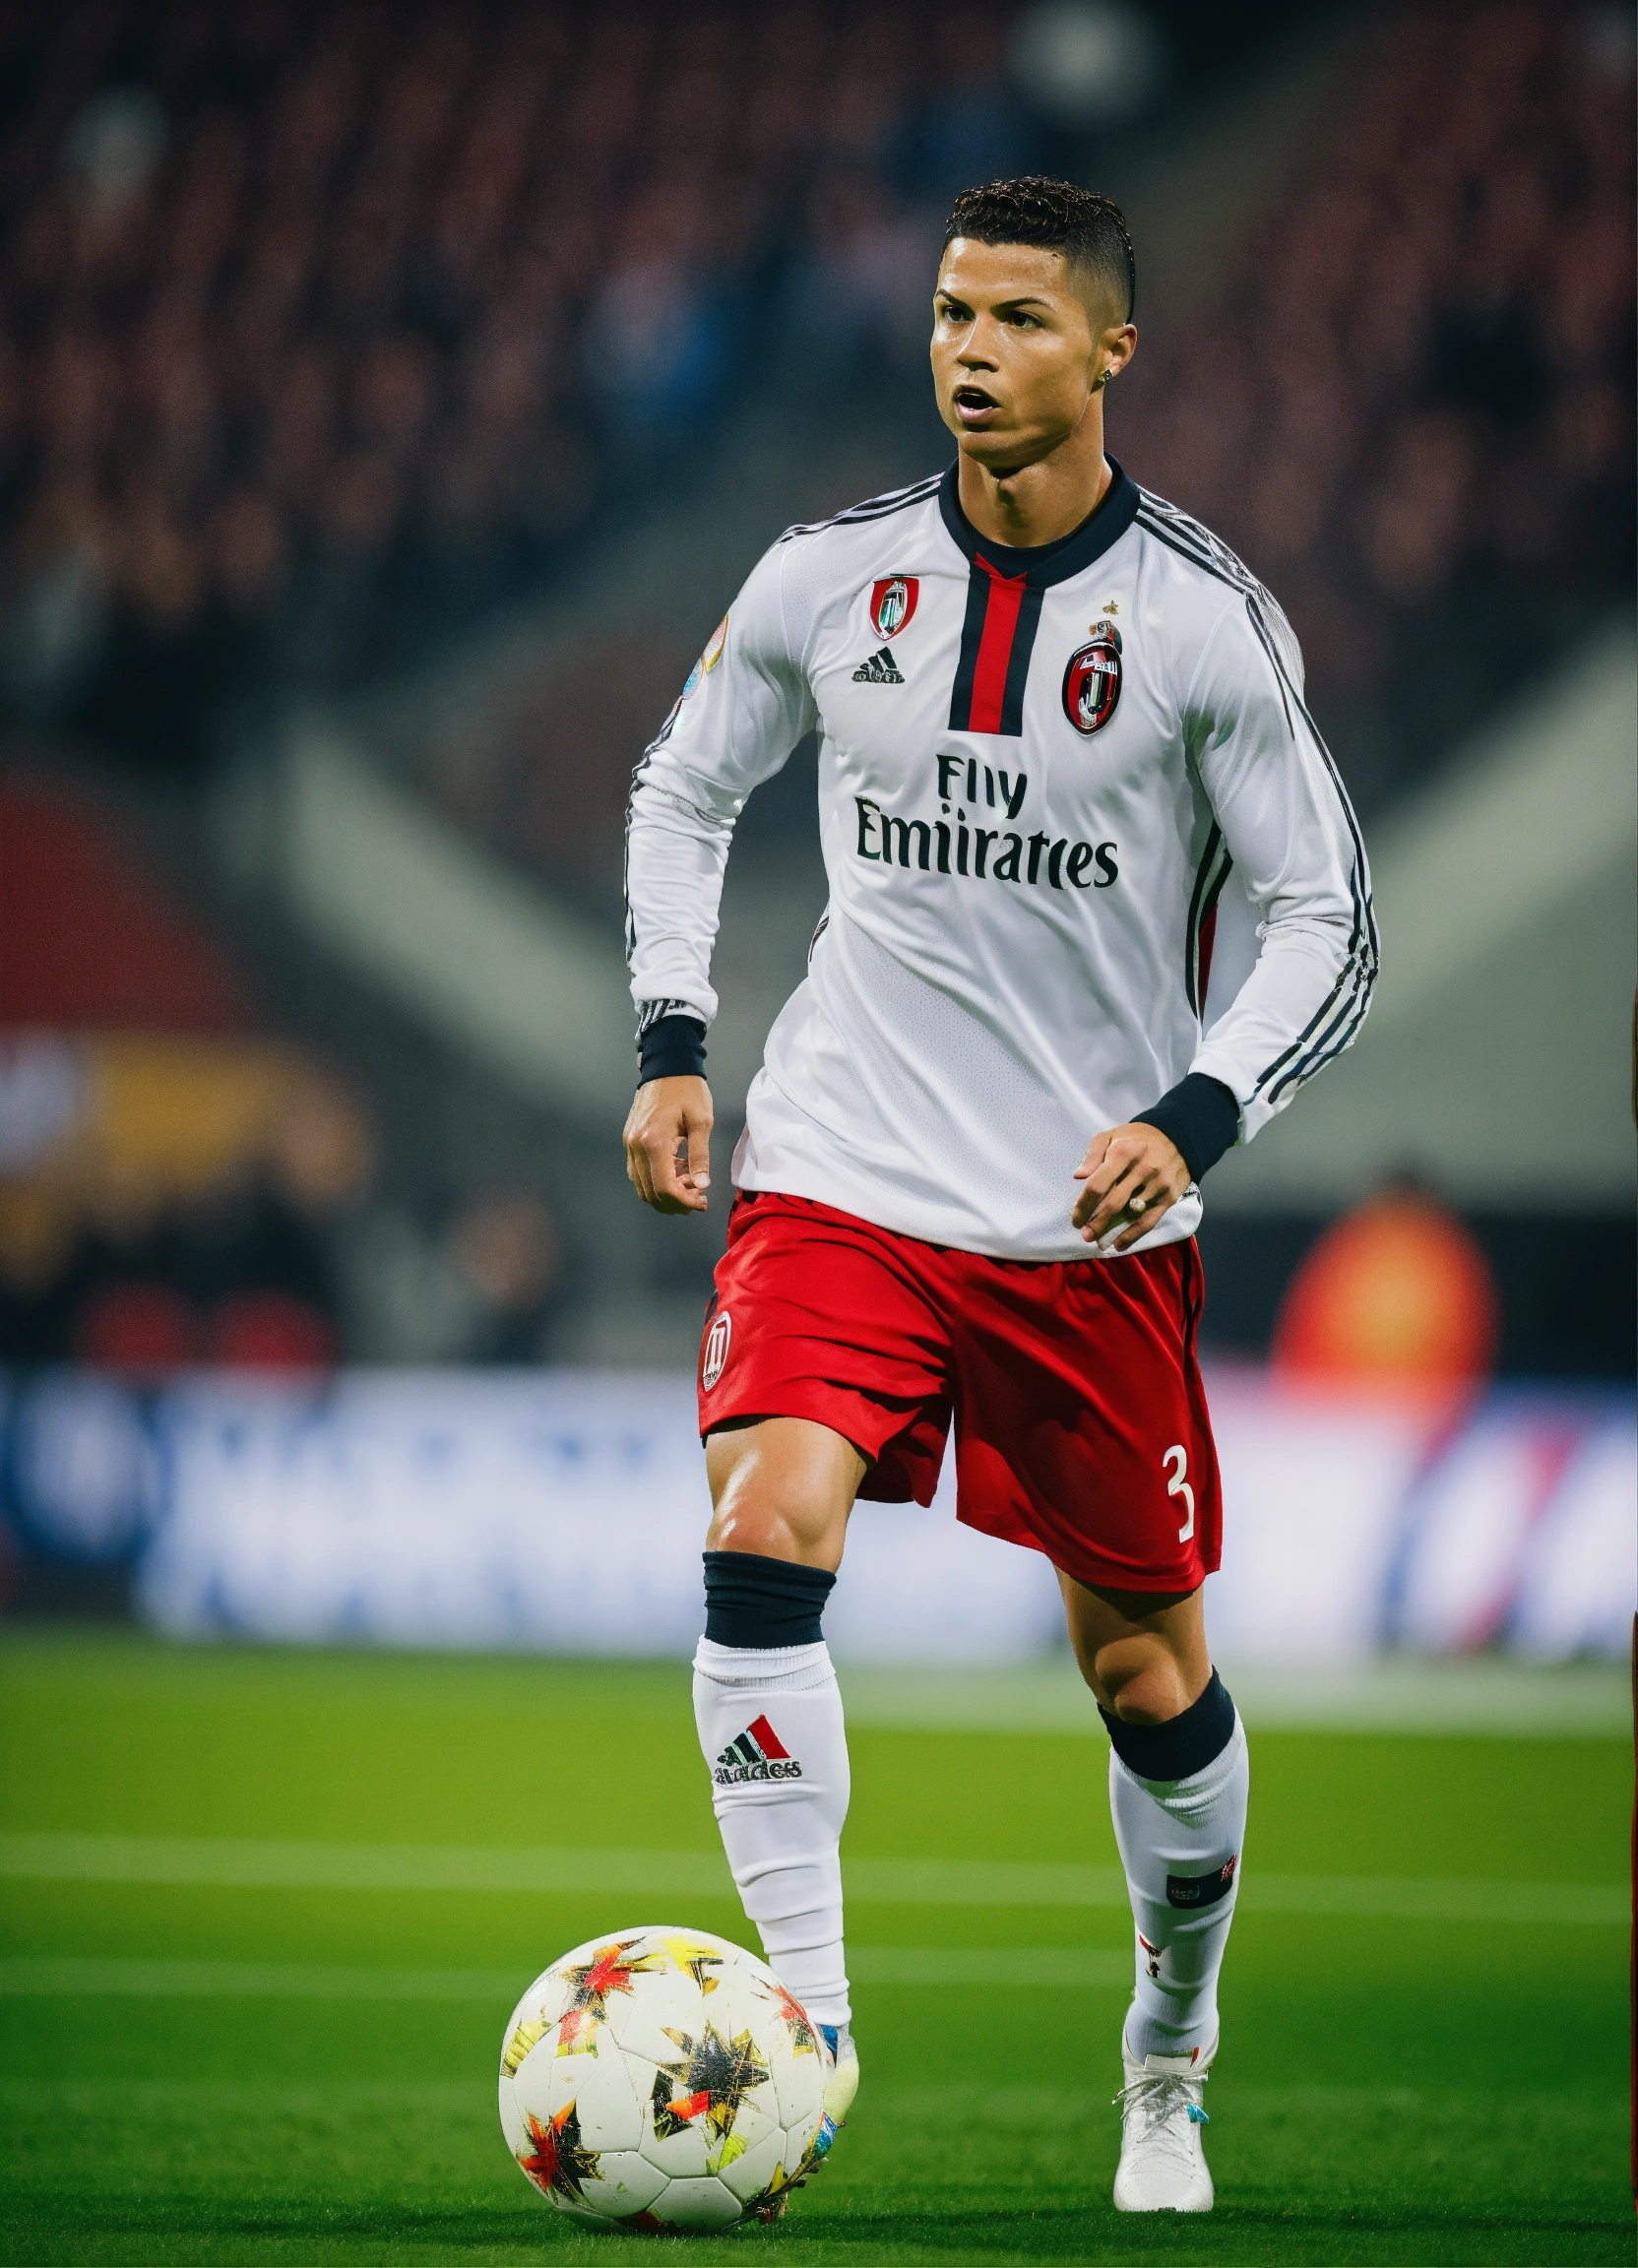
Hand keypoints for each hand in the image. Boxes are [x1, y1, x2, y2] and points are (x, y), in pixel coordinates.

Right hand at [624, 1075, 713, 1213]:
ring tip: (689, 1185)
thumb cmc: (688, 1090)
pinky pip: (638, 1172)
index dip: (683, 1202)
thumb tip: (701, 1185)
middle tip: (698, 1199)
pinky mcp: (629, 1140)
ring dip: (665, 1193)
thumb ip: (700, 1156)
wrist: (667, 1066)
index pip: (664, 1187)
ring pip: (642, 1186)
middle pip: (650, 1192)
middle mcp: (636, 1146)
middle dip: (675, 1202)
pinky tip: (675, 1172)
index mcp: (654, 1141)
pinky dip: (656, 1180)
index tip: (701, 1203)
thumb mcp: (702, 1121)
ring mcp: (629, 1144)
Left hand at [1072, 1123, 1191, 1250]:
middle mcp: (1142, 1169)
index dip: (1083, 1205)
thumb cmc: (1137, 1138)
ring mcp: (1157, 1185)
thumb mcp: (1111, 1135)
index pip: (1098, 1184)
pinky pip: (1149, 1221)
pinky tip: (1119, 1244)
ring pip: (1131, 1215)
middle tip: (1085, 1235)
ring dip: (1112, 1231)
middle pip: (1113, 1203)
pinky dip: (1133, 1236)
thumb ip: (1092, 1154)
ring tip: (1098, 1241)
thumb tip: (1078, 1176)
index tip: (1076, 1218)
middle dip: (1096, 1223)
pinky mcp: (1169, 1197)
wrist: (1179, 1137)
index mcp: (1123, 1152)